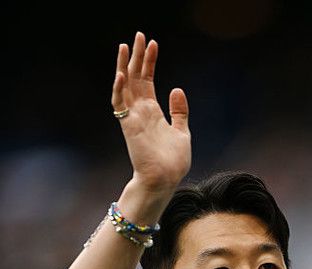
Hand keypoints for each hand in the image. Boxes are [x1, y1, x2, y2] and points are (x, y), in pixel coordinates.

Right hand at [111, 32, 191, 194]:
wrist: (165, 180)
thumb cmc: (173, 162)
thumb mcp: (182, 132)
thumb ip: (179, 111)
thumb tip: (177, 89)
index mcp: (153, 111)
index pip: (148, 80)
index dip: (150, 62)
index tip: (153, 43)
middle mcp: (141, 111)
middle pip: (135, 77)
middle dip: (137, 56)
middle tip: (139, 35)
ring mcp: (133, 117)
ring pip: (125, 86)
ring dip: (124, 65)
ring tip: (126, 45)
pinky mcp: (128, 126)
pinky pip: (119, 104)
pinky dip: (118, 89)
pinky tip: (121, 74)